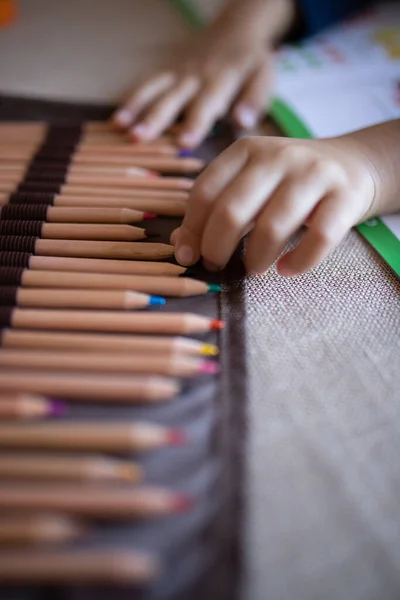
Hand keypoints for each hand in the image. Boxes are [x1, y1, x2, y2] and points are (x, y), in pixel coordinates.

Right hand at [113, 0, 294, 147]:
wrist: (235, 30)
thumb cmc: (251, 63)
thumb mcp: (264, 77)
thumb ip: (255, 100)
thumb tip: (243, 124)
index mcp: (222, 79)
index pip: (207, 104)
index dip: (195, 124)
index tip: (184, 143)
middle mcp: (197, 75)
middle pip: (173, 99)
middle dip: (156, 120)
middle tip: (139, 139)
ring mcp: (178, 72)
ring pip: (154, 90)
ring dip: (136, 108)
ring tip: (120, 128)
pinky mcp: (167, 70)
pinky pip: (146, 83)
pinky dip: (131, 99)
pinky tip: (116, 120)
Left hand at [171, 135, 376, 275]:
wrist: (351, 164)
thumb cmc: (287, 182)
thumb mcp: (248, 184)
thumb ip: (214, 208)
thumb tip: (181, 244)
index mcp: (245, 150)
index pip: (204, 193)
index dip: (191, 230)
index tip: (189, 257)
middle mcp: (277, 156)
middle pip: (231, 212)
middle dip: (216, 249)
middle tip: (218, 266)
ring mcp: (313, 174)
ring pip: (272, 227)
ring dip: (256, 259)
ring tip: (253, 269)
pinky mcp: (344, 196)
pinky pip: (318, 238)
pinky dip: (299, 262)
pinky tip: (287, 269)